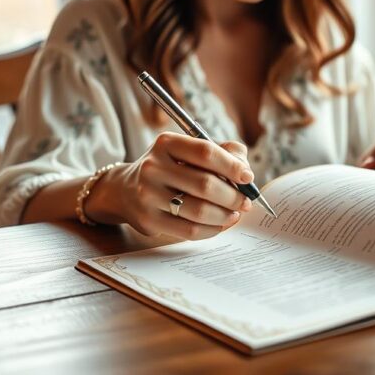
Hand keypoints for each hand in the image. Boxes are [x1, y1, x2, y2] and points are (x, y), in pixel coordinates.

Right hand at [91, 132, 253, 239]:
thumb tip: (245, 172)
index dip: (232, 166)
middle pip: (205, 184)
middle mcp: (153, 167)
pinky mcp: (148, 220)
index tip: (248, 177)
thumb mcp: (188, 151)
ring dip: (225, 215)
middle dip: (233, 196)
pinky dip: (212, 229)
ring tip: (235, 213)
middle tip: (246, 201)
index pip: (206, 152)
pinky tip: (221, 223)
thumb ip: (222, 152)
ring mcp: (148, 195)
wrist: (126, 190)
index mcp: (166, 143)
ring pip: (199, 211)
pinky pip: (189, 230)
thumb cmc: (169, 168)